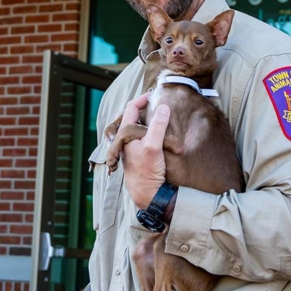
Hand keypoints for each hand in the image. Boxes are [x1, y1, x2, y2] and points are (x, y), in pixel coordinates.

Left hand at [119, 94, 169, 209]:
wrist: (148, 194)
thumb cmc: (147, 171)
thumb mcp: (153, 145)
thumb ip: (158, 126)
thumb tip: (163, 107)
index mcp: (126, 134)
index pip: (132, 108)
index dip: (143, 99)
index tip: (155, 95)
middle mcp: (127, 139)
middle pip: (136, 116)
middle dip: (147, 108)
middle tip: (161, 104)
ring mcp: (133, 146)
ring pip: (141, 126)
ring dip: (151, 119)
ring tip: (165, 115)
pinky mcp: (141, 154)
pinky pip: (146, 136)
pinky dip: (153, 130)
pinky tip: (164, 132)